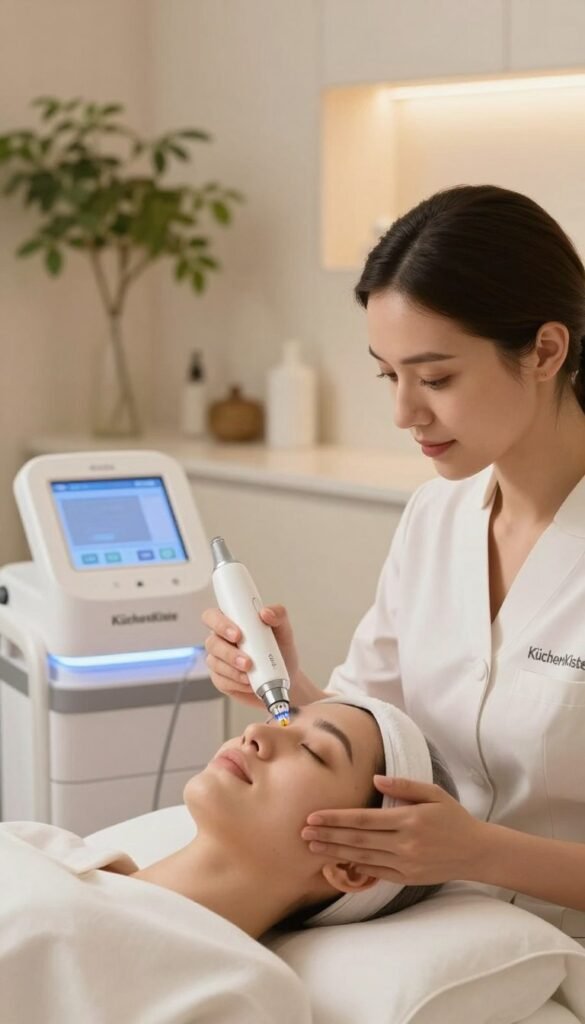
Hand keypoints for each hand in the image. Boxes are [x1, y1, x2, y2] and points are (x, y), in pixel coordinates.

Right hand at [202, 603, 299, 706]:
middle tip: (247, 661)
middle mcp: (221, 639)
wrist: (283, 678)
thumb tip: (265, 613)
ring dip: (233, 670)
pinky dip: (236, 683)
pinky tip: (248, 683)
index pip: (212, 616)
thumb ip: (278, 614)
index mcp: (231, 622)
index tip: (237, 634)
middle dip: (228, 653)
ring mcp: (218, 660)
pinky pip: (221, 681)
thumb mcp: (284, 629)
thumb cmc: (280, 649)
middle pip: (211, 642)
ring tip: (251, 673)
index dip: (220, 624)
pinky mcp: (220, 679)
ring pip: (215, 663)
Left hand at [301, 776, 485, 885]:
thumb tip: (376, 780)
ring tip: (312, 847)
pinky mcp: (407, 878)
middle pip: (356, 839)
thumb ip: (404, 785)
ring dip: (334, 852)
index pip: (363, 819)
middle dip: (327, 835)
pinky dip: (355, 867)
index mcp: (408, 819)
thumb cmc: (453, 817)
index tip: (314, 816)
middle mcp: (404, 843)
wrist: (476, 852)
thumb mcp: (434, 793)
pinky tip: (338, 861)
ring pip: (361, 857)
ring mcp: (405, 863)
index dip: (336, 818)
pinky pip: (375, 872)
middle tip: (302, 832)